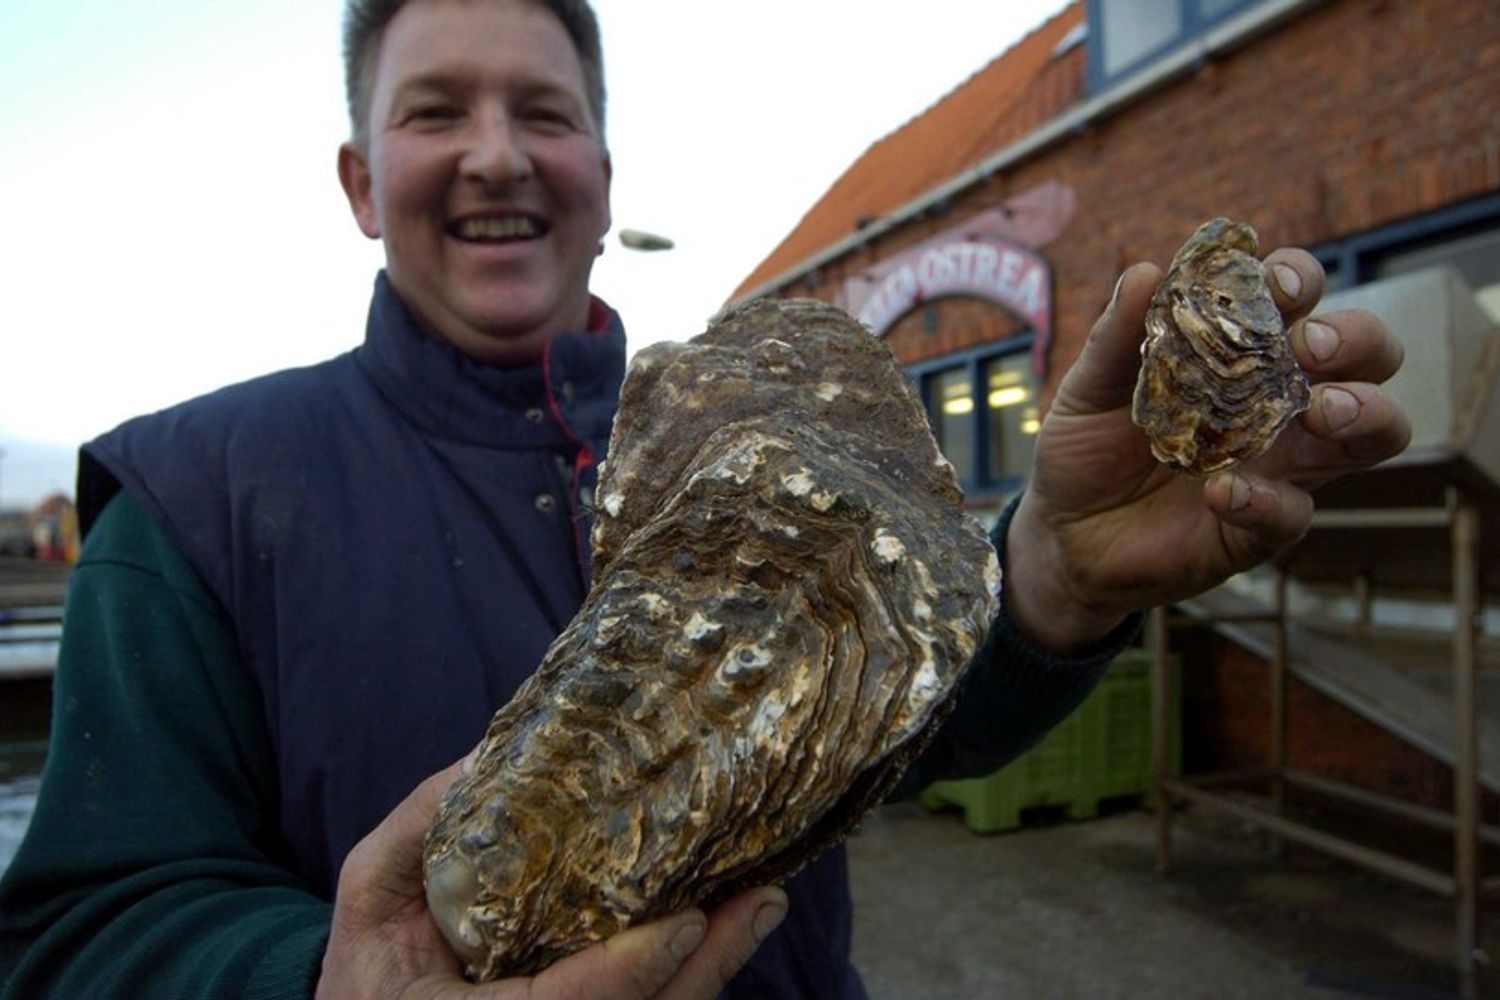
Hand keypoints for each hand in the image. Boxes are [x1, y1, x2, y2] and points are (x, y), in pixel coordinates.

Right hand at [317, 754, 788, 998]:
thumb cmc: (369, 964)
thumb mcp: (370, 891)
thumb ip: (424, 826)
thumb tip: (493, 751)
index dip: (627, 973)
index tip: (686, 921)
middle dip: (704, 969)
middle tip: (759, 901)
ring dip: (714, 971)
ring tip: (760, 903)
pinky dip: (691, 977)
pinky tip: (726, 924)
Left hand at [1004, 250, 1410, 653]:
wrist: (1062, 533)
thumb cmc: (1087, 447)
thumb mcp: (1088, 388)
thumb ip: (1116, 336)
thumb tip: (1146, 272)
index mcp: (1242, 355)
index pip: (1298, 300)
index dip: (1300, 279)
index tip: (1275, 282)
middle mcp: (1278, 404)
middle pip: (1368, 357)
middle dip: (1358, 339)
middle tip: (1311, 345)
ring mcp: (1280, 466)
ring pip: (1372, 433)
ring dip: (1363, 412)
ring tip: (1320, 410)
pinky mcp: (1260, 525)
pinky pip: (1293, 513)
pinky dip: (1266, 500)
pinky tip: (1220, 490)